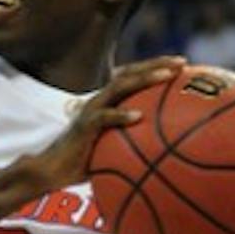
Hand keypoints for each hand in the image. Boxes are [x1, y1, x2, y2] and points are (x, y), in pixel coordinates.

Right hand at [19, 56, 184, 194]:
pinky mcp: (84, 126)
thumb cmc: (83, 163)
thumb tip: (164, 156)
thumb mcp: (112, 150)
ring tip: (166, 76)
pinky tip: (138, 117)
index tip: (183, 65)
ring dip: (144, 79)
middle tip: (182, 62)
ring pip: (120, 86)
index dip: (156, 67)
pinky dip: (121, 115)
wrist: (51, 170)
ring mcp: (91, 110)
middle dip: (156, 64)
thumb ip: (132, 144)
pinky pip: (104, 118)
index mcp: (107, 102)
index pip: (133, 77)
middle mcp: (100, 99)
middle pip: (130, 73)